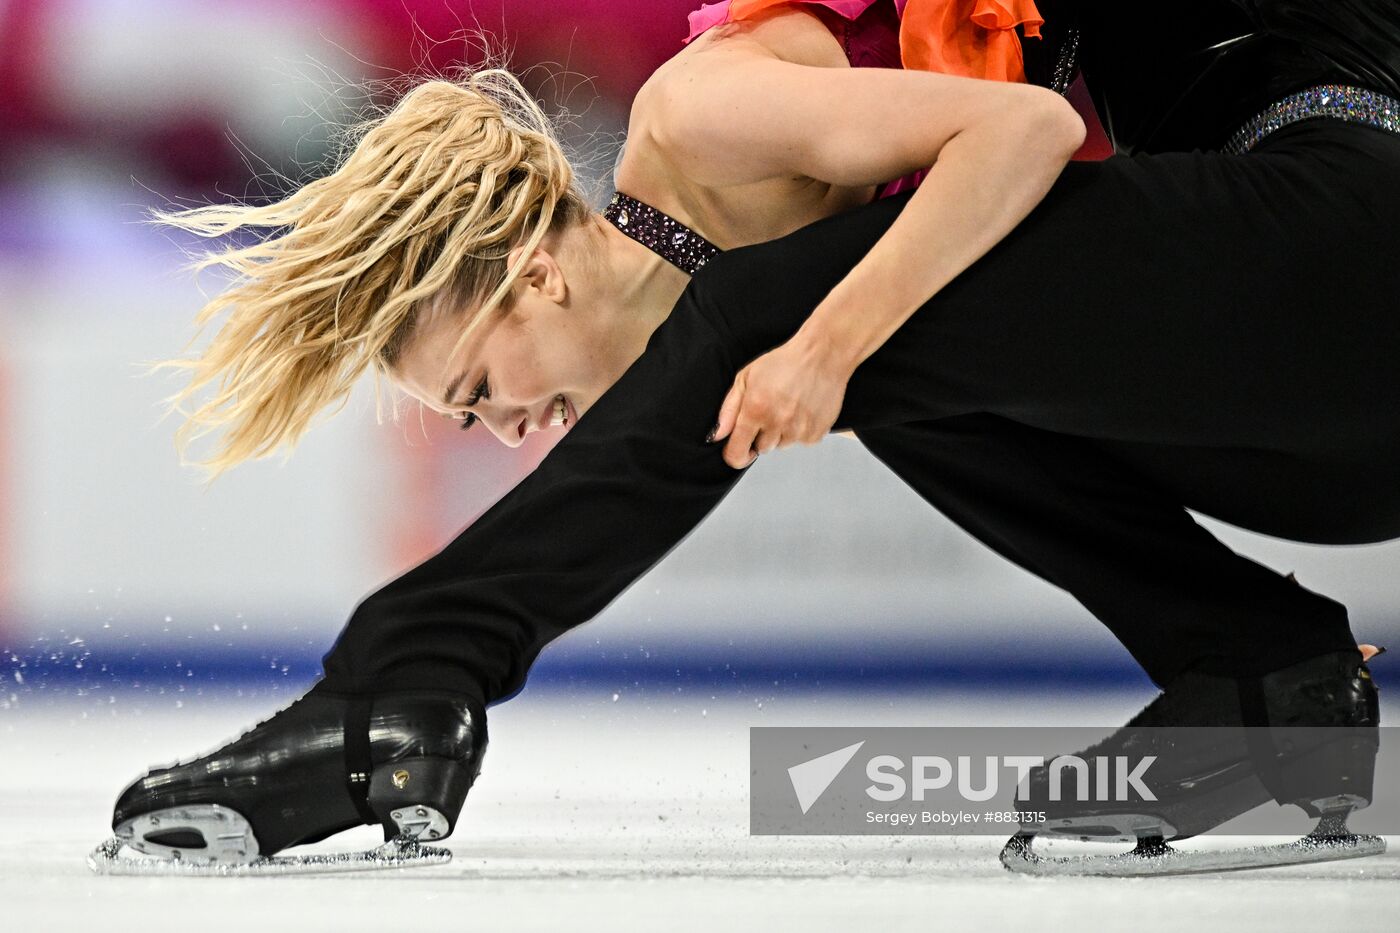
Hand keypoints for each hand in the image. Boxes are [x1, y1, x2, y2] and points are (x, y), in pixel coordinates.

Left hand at [709, 333, 853, 468]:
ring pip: (781, 446)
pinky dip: (800, 431)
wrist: (822, 355)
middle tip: (770, 411)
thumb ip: (728, 409)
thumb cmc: (785, 362)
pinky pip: (801, 442)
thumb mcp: (746, 378)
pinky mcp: (816, 432)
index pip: (737, 452)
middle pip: (761, 449)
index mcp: (755, 410)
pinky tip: (802, 410)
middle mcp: (777, 423)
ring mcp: (798, 430)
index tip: (736, 451)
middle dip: (761, 435)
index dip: (734, 455)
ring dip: (781, 433)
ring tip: (788, 408)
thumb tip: (718, 435)